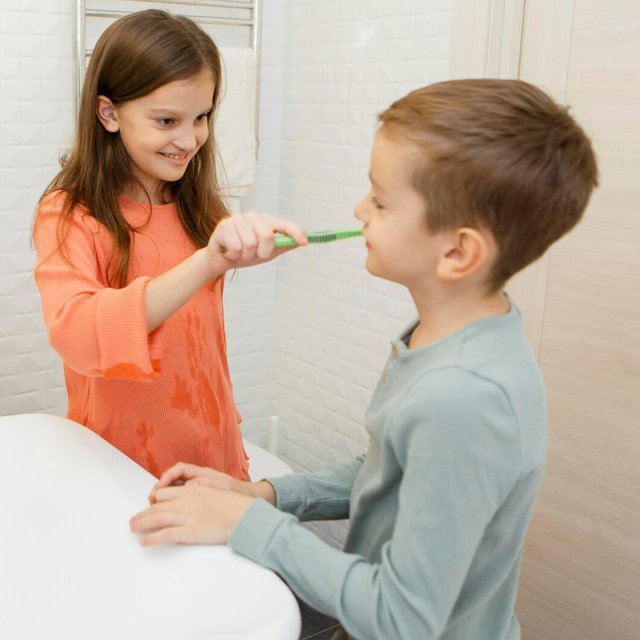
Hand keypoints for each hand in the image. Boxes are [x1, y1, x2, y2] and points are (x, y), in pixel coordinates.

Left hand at [130, 485, 253, 545]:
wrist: (243, 515)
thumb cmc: (233, 505)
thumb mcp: (214, 492)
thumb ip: (199, 495)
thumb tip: (191, 498)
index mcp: (192, 491)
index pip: (165, 494)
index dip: (154, 502)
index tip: (149, 508)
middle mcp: (185, 502)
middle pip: (156, 506)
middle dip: (142, 514)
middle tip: (133, 520)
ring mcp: (186, 516)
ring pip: (156, 518)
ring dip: (141, 524)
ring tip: (133, 529)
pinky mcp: (189, 532)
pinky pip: (165, 534)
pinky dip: (151, 539)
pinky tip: (144, 542)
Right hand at [149, 462, 242, 503]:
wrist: (245, 498)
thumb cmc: (234, 491)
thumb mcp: (221, 486)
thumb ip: (205, 484)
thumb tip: (188, 486)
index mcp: (201, 473)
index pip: (179, 469)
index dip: (167, 476)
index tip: (159, 487)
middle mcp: (196, 479)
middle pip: (173, 479)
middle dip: (160, 487)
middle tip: (151, 499)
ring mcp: (195, 489)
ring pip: (174, 490)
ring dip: (163, 496)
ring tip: (154, 506)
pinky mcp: (195, 500)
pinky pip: (179, 499)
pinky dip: (170, 504)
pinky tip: (165, 512)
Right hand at [205, 211, 307, 273]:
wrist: (220, 259)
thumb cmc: (245, 254)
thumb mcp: (267, 252)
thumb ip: (282, 245)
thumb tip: (300, 242)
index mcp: (264, 221)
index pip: (282, 224)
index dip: (294, 232)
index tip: (304, 242)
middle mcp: (252, 217)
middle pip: (267, 236)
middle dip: (262, 252)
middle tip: (254, 254)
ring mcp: (237, 220)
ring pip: (250, 244)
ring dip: (245, 255)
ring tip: (239, 253)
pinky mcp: (223, 227)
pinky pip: (236, 247)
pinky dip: (233, 255)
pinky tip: (229, 252)